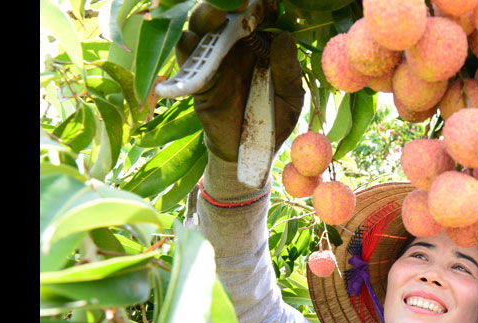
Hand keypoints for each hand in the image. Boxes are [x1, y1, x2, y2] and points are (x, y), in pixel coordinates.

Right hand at [176, 2, 303, 161]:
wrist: (250, 153)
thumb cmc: (273, 121)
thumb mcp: (290, 97)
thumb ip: (288, 69)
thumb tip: (285, 37)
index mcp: (258, 46)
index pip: (255, 15)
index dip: (258, 4)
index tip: (268, 0)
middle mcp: (233, 48)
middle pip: (224, 15)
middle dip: (228, 3)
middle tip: (240, 1)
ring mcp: (213, 62)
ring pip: (201, 30)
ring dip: (207, 18)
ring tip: (219, 14)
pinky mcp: (197, 81)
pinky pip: (187, 61)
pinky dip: (187, 48)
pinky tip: (194, 42)